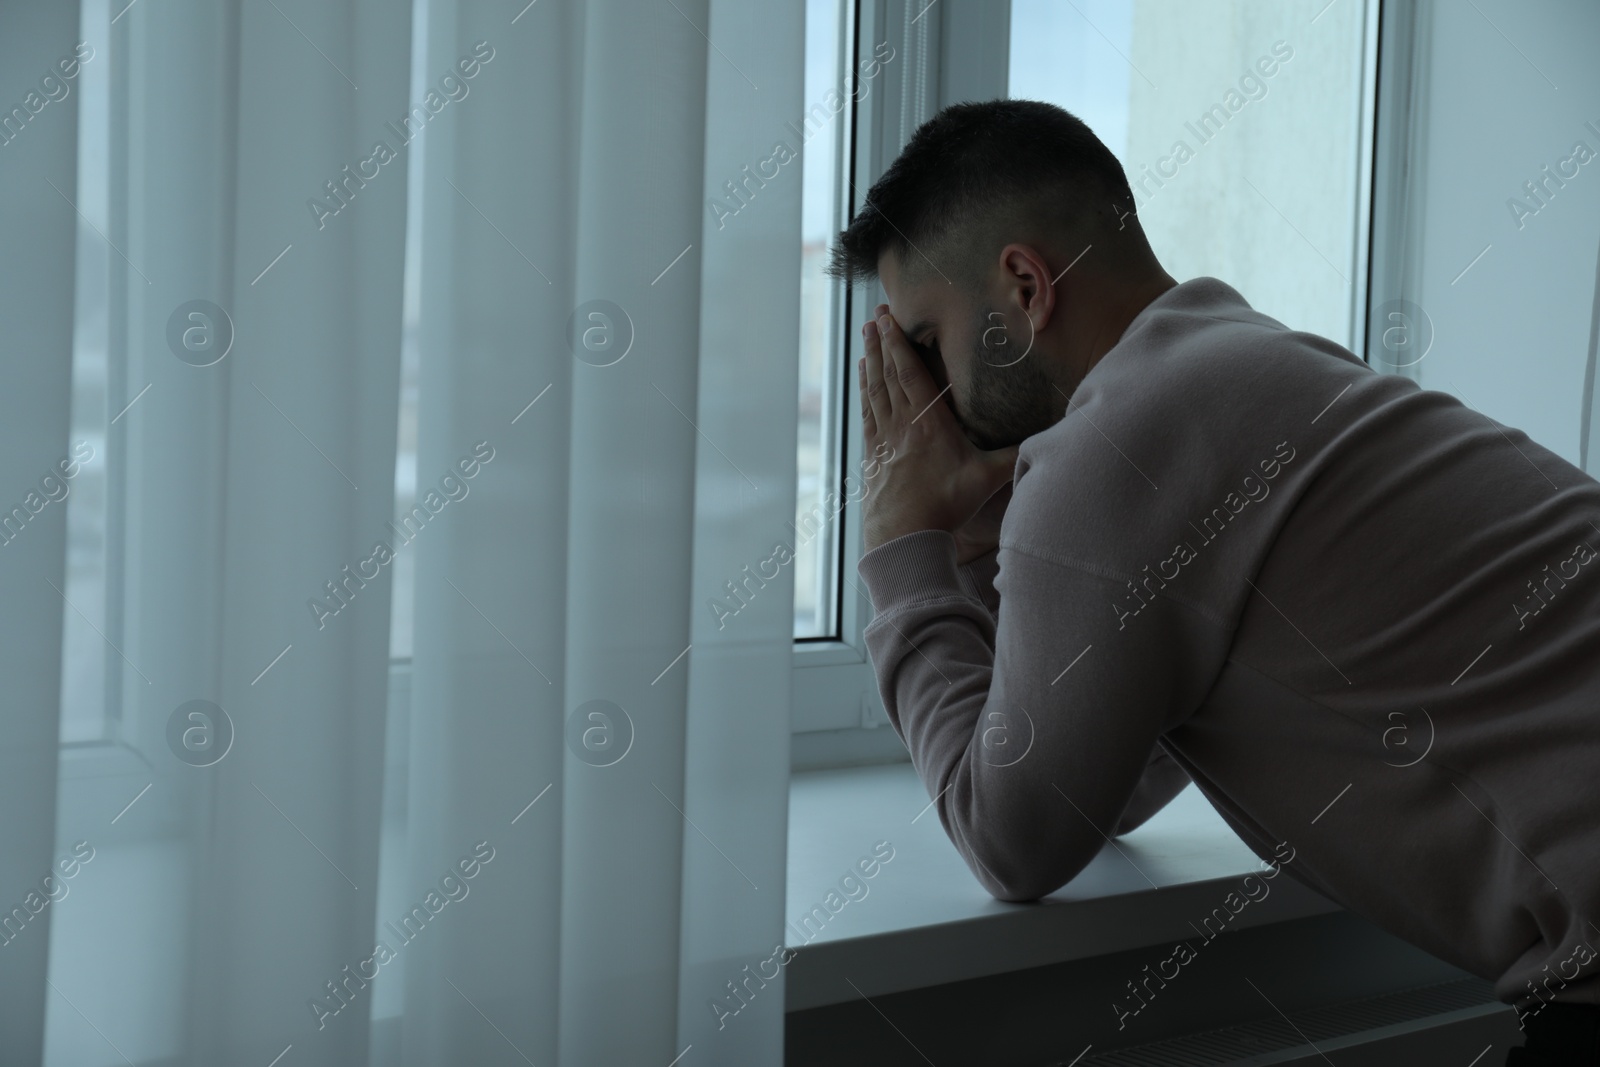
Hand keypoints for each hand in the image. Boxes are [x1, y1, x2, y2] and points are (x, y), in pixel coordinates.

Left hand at [859, 305, 1018, 557]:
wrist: (903, 537)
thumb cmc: (945, 506)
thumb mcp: (987, 479)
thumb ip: (1016, 455)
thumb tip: (1053, 437)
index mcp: (927, 422)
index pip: (909, 372)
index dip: (899, 342)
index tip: (889, 319)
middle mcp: (901, 424)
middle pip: (887, 374)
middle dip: (882, 342)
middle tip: (874, 317)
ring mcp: (883, 440)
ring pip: (874, 391)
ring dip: (871, 362)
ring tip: (866, 339)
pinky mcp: (872, 456)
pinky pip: (867, 413)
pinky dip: (865, 392)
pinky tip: (864, 381)